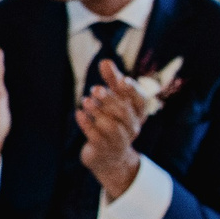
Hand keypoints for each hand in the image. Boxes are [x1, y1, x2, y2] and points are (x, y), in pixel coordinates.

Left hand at [76, 61, 147, 200]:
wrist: (108, 157)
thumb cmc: (114, 120)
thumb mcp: (115, 100)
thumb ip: (112, 81)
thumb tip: (105, 61)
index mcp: (138, 114)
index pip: (141, 102)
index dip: (132, 91)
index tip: (122, 80)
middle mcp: (132, 128)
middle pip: (124, 112)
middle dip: (110, 99)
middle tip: (95, 89)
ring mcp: (119, 140)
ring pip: (111, 126)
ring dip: (97, 111)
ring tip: (85, 100)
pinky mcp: (103, 148)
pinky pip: (95, 136)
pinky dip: (86, 123)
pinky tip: (78, 113)